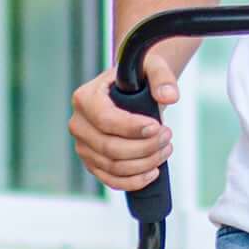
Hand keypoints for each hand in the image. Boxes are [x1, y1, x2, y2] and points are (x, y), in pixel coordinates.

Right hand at [69, 51, 177, 192]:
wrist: (128, 92)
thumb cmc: (137, 78)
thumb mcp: (150, 67)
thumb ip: (162, 77)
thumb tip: (169, 97)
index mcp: (85, 98)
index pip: (105, 120)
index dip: (132, 128)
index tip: (157, 127)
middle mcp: (78, 124)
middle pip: (110, 148)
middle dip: (144, 147)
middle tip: (167, 136)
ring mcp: (83, 147)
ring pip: (113, 166)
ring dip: (144, 163)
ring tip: (165, 149)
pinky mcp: (92, 164)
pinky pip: (111, 180)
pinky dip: (134, 181)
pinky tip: (154, 172)